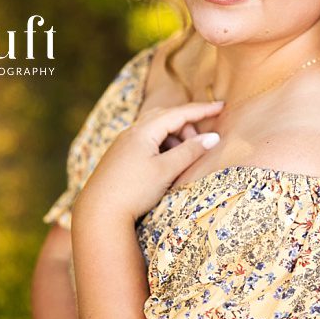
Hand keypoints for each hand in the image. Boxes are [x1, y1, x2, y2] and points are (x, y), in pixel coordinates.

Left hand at [75, 100, 225, 226]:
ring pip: (154, 130)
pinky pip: (145, 142)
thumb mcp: (166, 170)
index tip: (222, 106)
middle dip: (187, 125)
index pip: (178, 113)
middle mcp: (130, 133)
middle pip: (164, 117)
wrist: (98, 212)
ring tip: (184, 157)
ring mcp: (122, 145)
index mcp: (142, 131)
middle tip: (202, 142)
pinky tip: (167, 163)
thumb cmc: (133, 190)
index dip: (201, 109)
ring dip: (174, 137)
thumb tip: (212, 137)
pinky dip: (162, 147)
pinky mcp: (119, 157)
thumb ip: (190, 151)